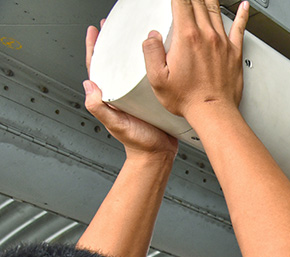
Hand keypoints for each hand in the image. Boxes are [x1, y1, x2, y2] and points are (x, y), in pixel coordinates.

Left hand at [84, 24, 176, 158]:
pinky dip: (149, 65)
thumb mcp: (116, 124)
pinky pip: (147, 77)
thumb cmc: (138, 143)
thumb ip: (99, 108)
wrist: (158, 154)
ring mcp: (136, 96)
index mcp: (110, 96)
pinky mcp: (152, 98)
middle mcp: (121, 93)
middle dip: (110, 43)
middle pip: (113, 63)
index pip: (97, 67)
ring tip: (132, 35)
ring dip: (130, 51)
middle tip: (112, 26)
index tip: (95, 31)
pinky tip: (155, 56)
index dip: (94, 48)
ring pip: (130, 69)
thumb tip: (88, 86)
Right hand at [143, 0, 249, 119]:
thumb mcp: (157, 78)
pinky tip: (244, 6)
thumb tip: (151, 36)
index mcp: (186, 37)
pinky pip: (240, 27)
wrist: (214, 112)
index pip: (180, 2)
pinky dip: (243, 14)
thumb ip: (150, 51)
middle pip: (197, 2)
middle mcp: (207, 35)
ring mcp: (222, 43)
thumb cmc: (188, 99)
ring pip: (215, 10)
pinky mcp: (234, 52)